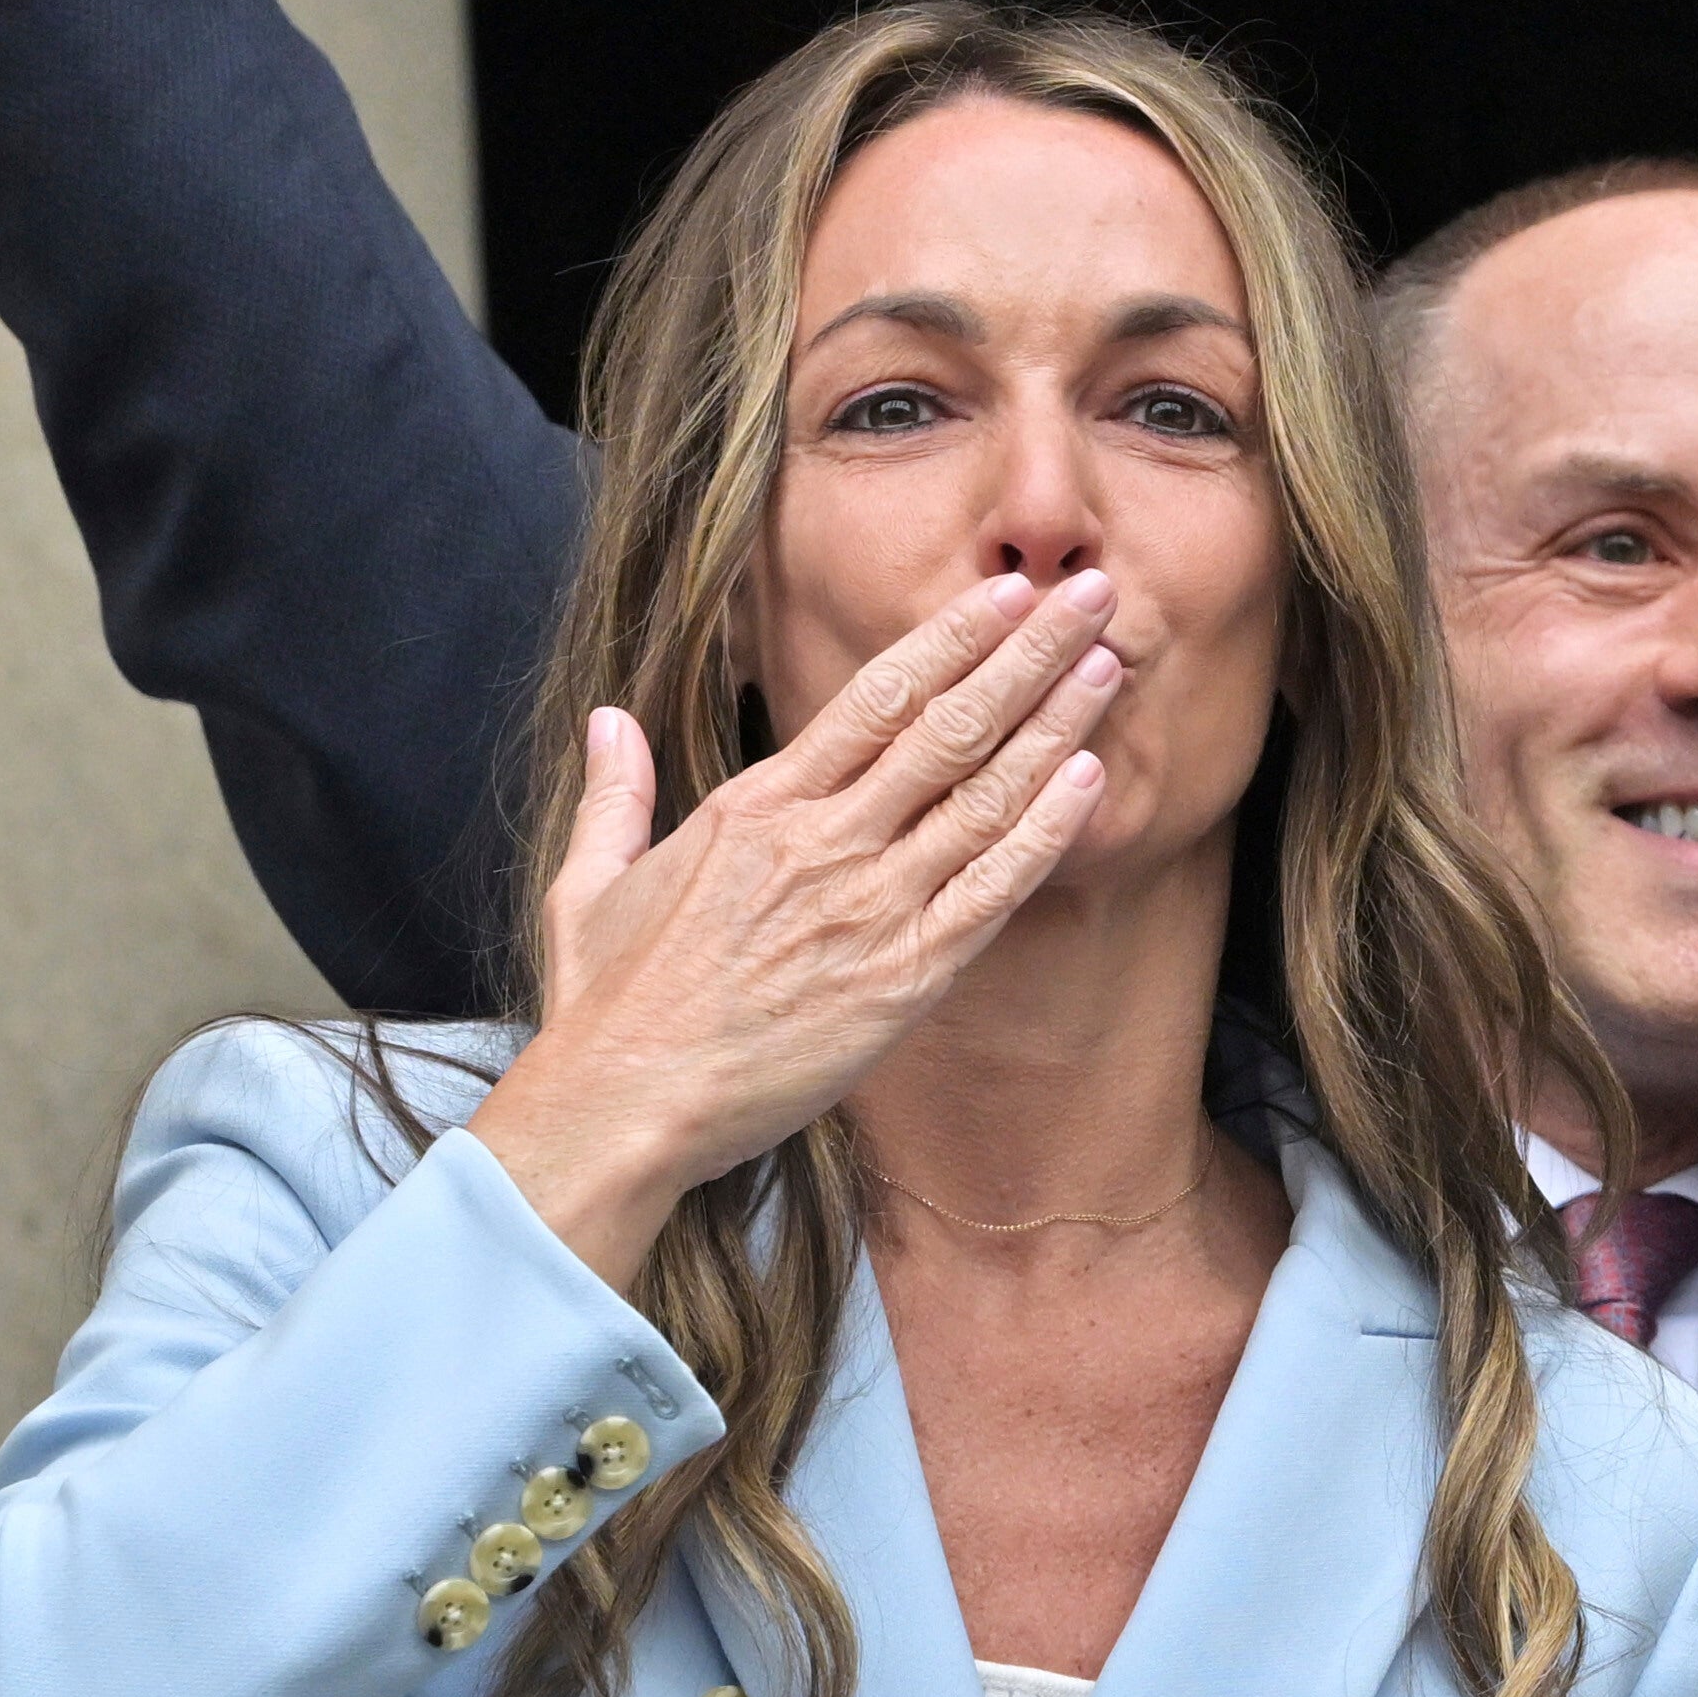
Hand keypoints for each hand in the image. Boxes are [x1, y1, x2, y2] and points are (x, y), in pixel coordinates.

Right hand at [467, 575, 1129, 1291]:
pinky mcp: (901, 980)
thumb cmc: (607, 1002)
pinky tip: (1088, 780)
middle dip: (1026, 654)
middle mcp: (824, 841)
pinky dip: (1043, 833)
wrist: (624, 1104)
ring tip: (1108, 666)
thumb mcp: (589, 882)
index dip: (952, 638)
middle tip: (1091, 595)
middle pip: (948, 726)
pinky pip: (990, 893)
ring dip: (1053, 727)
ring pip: (982, 797)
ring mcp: (869, 908)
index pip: (877, 697)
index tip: (1008, 593)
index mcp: (757, 806)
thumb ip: (614, 794)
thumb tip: (608, 719)